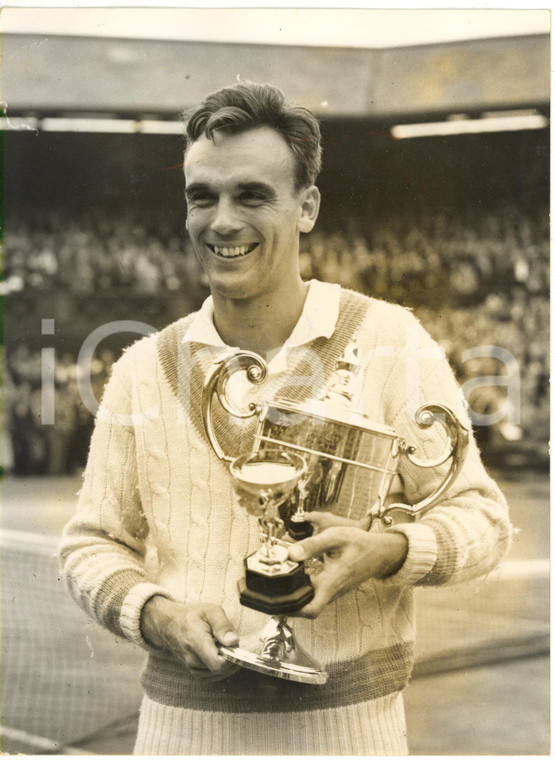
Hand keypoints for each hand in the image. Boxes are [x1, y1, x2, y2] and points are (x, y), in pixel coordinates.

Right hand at [141, 597, 239, 680]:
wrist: (169, 624)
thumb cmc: (191, 615)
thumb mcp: (210, 611)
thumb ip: (223, 625)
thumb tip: (234, 641)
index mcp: (196, 642)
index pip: (218, 664)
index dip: (232, 659)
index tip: (236, 647)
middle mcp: (192, 659)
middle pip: (221, 670)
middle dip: (232, 658)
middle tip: (231, 643)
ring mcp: (192, 667)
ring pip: (218, 675)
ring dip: (227, 663)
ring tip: (224, 646)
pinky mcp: (194, 671)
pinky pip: (212, 676)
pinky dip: (221, 668)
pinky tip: (220, 654)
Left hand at [287, 512, 407, 618]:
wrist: (379, 552)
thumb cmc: (359, 544)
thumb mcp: (335, 537)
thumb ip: (312, 545)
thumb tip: (290, 554)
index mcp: (332, 582)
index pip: (312, 609)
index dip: (292, 611)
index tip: (276, 604)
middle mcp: (332, 592)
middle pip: (305, 607)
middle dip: (287, 603)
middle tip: (269, 592)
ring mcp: (333, 592)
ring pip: (310, 601)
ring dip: (294, 596)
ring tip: (277, 584)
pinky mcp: (333, 588)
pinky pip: (315, 594)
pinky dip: (302, 589)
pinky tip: (293, 577)